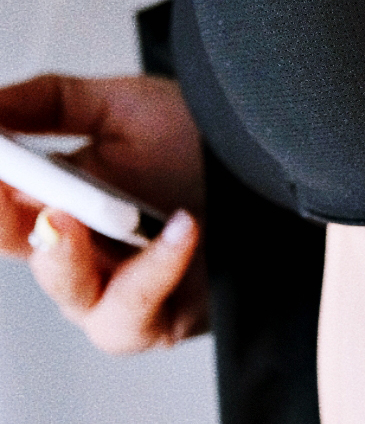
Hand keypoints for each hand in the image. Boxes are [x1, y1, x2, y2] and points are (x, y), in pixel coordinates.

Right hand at [0, 74, 208, 352]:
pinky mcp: (170, 319)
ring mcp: (125, 296)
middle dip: (11, 226)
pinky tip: (177, 228)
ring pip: (79, 303)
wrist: (278, 163)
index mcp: (60, 209)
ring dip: (66, 262)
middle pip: (34, 260)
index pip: (5, 218)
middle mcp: (86, 259)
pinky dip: (155, 270)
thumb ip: (48, 103)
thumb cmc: (204, 141)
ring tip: (67, 218)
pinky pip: (142, 313)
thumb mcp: (122, 105)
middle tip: (17, 194)